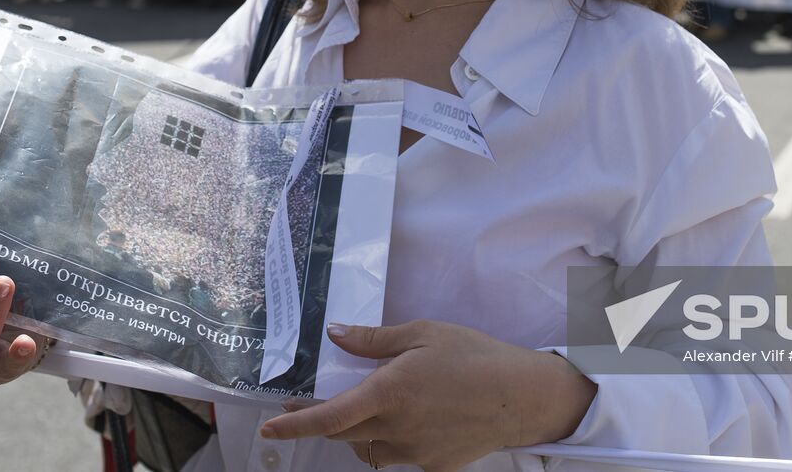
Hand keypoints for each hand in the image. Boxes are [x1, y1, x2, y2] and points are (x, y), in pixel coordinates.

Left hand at [259, 320, 596, 471]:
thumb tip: (336, 333)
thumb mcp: (423, 333)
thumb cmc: (474, 356)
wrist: (522, 396)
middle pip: (341, 435)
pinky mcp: (432, 465)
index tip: (269, 427)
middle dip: (320, 422)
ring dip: (356, 433)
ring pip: (368, 449)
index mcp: (389, 393)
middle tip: (312, 402)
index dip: (294, 425)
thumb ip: (374, 339)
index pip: (328, 417)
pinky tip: (412, 419)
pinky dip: (392, 440)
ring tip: (366, 409)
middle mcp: (395, 428)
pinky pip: (399, 456)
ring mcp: (414, 452)